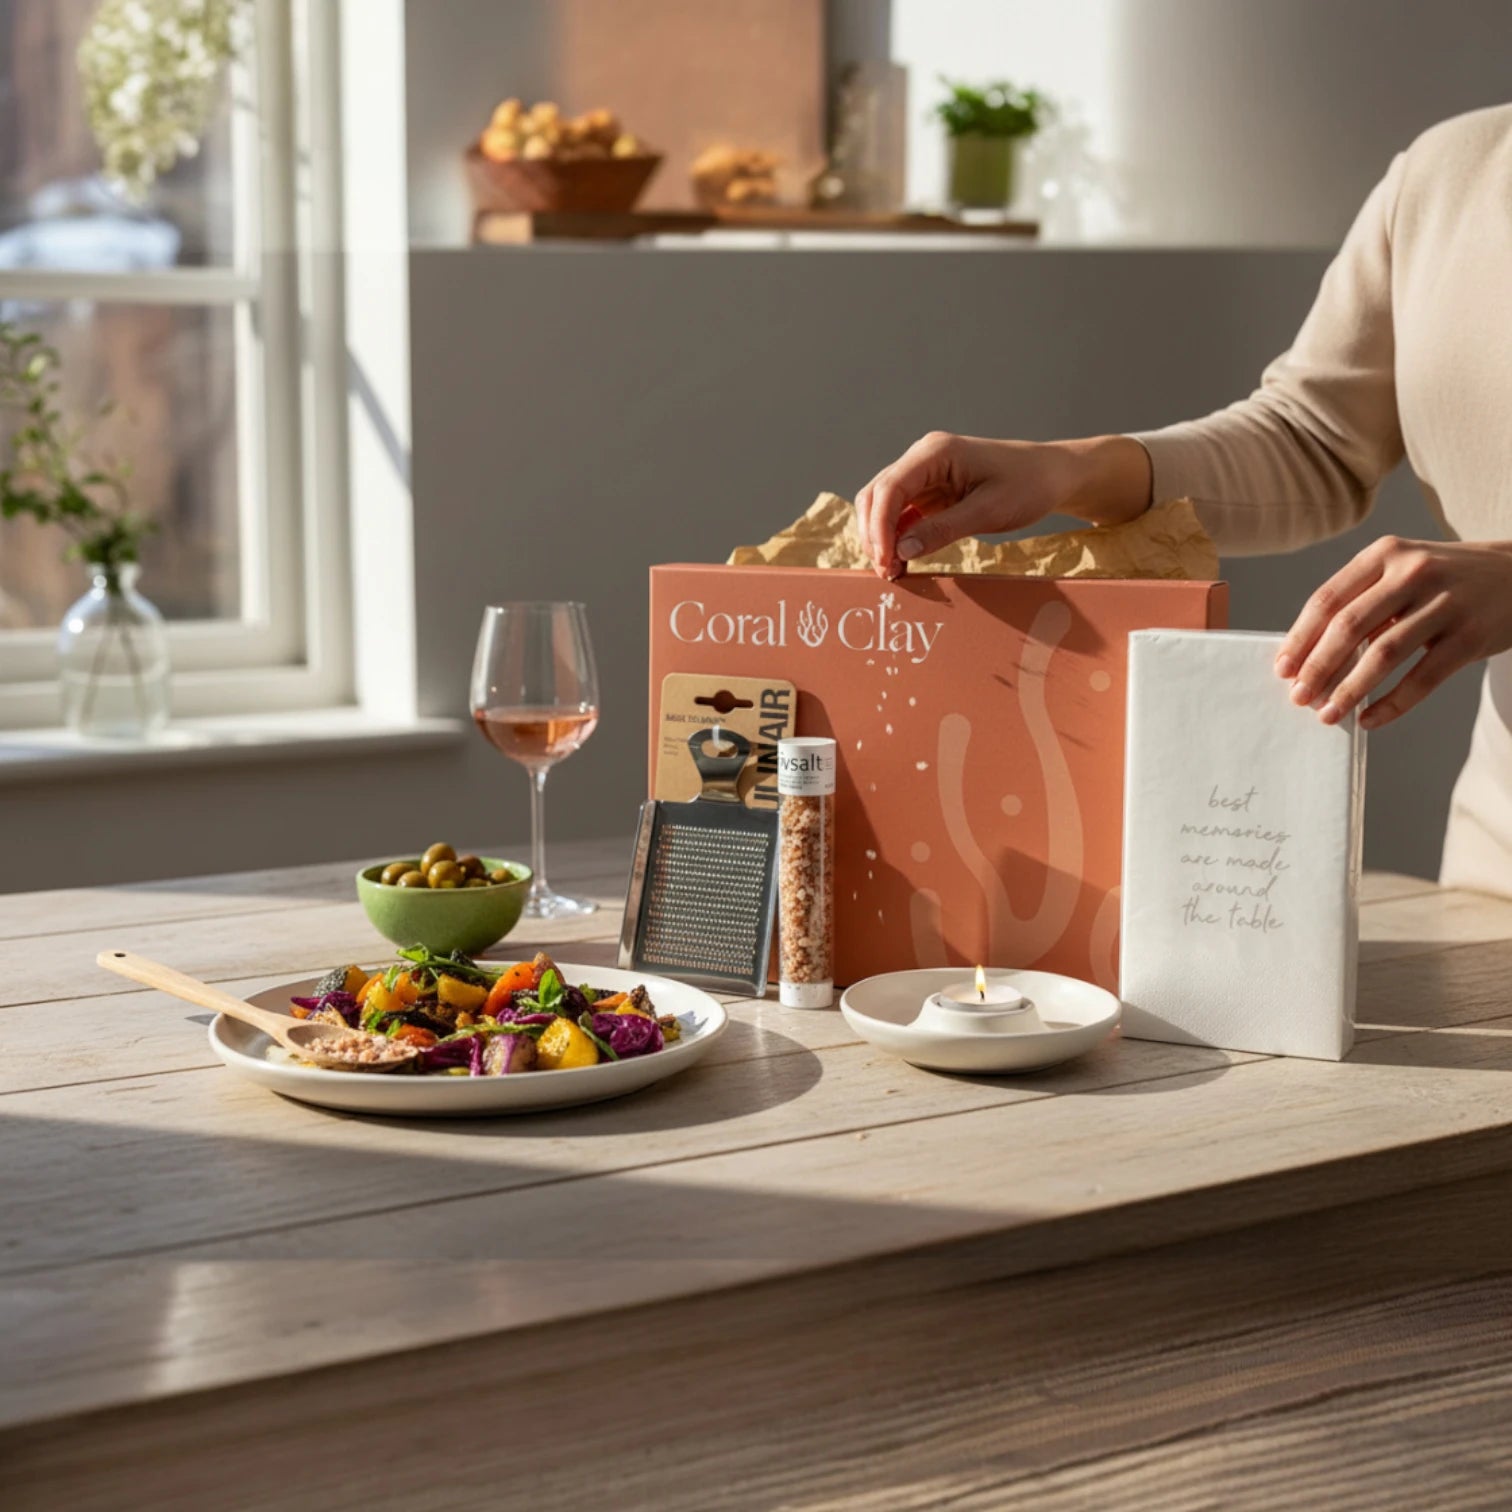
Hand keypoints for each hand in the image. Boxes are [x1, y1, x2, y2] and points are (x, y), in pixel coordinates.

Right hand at [853, 432, 1152, 579]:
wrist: (1052, 475)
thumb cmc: (1028, 486)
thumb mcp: (989, 511)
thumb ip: (943, 530)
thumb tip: (901, 551)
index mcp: (936, 452)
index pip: (890, 489)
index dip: (880, 528)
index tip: (885, 562)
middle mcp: (922, 458)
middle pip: (876, 495)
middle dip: (874, 535)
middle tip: (887, 573)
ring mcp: (923, 473)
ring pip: (882, 505)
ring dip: (881, 538)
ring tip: (893, 571)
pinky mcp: (929, 491)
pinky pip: (900, 513)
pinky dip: (896, 537)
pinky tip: (902, 560)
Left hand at [1277, 536, 1511, 729]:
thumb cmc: (1445, 581)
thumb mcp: (1402, 573)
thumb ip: (1362, 603)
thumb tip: (1309, 657)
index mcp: (1384, 555)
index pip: (1327, 600)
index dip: (1300, 638)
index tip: (1281, 669)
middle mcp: (1412, 572)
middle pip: (1349, 627)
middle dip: (1317, 668)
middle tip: (1298, 698)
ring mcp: (1445, 603)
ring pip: (1383, 654)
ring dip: (1349, 690)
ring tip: (1327, 714)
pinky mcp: (1470, 635)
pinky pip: (1423, 678)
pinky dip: (1391, 703)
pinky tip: (1369, 719)